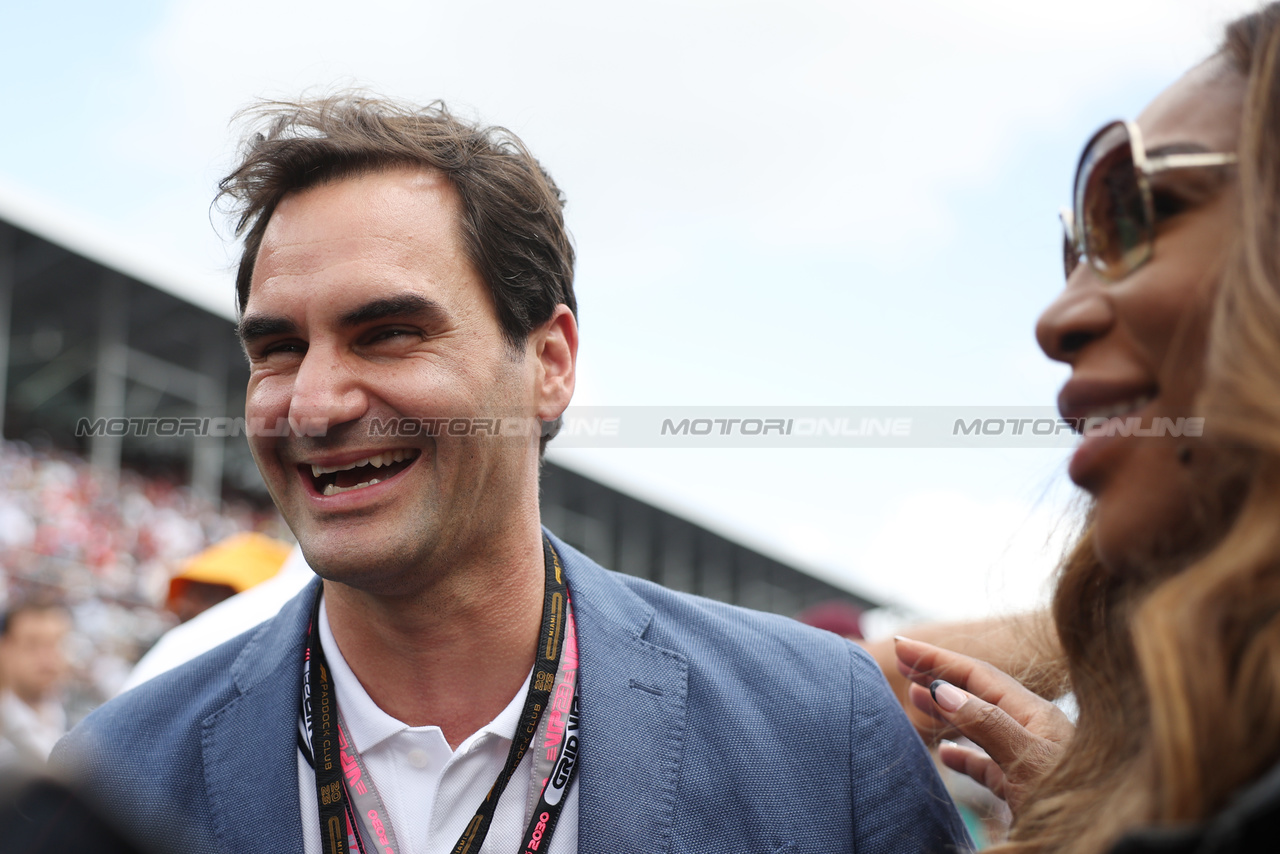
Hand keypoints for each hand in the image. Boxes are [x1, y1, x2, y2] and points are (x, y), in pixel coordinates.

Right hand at [894, 636, 1073, 817]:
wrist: (1106, 836)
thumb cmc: (1074, 800)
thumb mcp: (1028, 760)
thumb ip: (986, 723)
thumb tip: (943, 689)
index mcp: (1034, 714)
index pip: (976, 675)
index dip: (937, 658)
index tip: (902, 645)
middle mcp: (1031, 729)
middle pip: (976, 692)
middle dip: (938, 674)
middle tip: (901, 662)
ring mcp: (1029, 757)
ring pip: (978, 723)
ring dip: (945, 709)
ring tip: (914, 698)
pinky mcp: (1025, 786)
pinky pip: (986, 761)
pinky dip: (961, 753)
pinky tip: (946, 755)